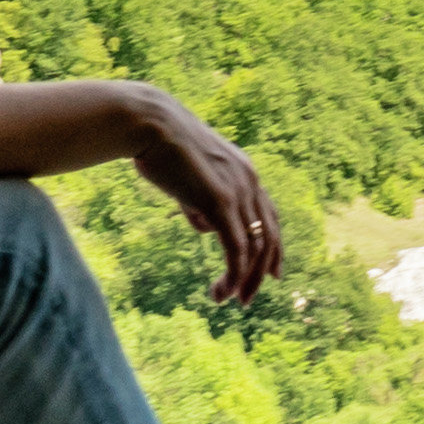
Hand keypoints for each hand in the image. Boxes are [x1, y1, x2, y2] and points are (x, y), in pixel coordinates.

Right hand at [108, 82, 280, 304]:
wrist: (150, 124)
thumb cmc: (160, 148)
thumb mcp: (188, 179)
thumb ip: (199, 201)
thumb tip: (204, 225)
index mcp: (245, 172)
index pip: (269, 215)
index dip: (273, 247)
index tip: (271, 273)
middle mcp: (249, 181)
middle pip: (269, 236)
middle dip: (261, 272)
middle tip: (247, 298)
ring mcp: (237, 191)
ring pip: (255, 247)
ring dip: (244, 279)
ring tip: (227, 299)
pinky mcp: (220, 202)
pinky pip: (236, 248)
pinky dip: (234, 274)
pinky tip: (222, 291)